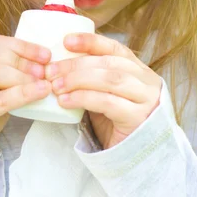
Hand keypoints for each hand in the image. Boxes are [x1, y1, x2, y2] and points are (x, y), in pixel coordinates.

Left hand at [44, 33, 161, 148]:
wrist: (134, 155)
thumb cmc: (115, 121)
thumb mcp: (105, 94)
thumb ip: (92, 78)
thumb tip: (57, 65)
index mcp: (138, 69)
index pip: (114, 48)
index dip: (90, 41)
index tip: (66, 40)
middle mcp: (146, 81)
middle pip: (109, 63)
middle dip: (76, 65)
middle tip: (50, 70)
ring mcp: (146, 99)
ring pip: (110, 79)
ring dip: (78, 80)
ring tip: (55, 86)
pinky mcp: (138, 118)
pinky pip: (107, 102)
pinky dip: (83, 98)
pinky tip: (65, 101)